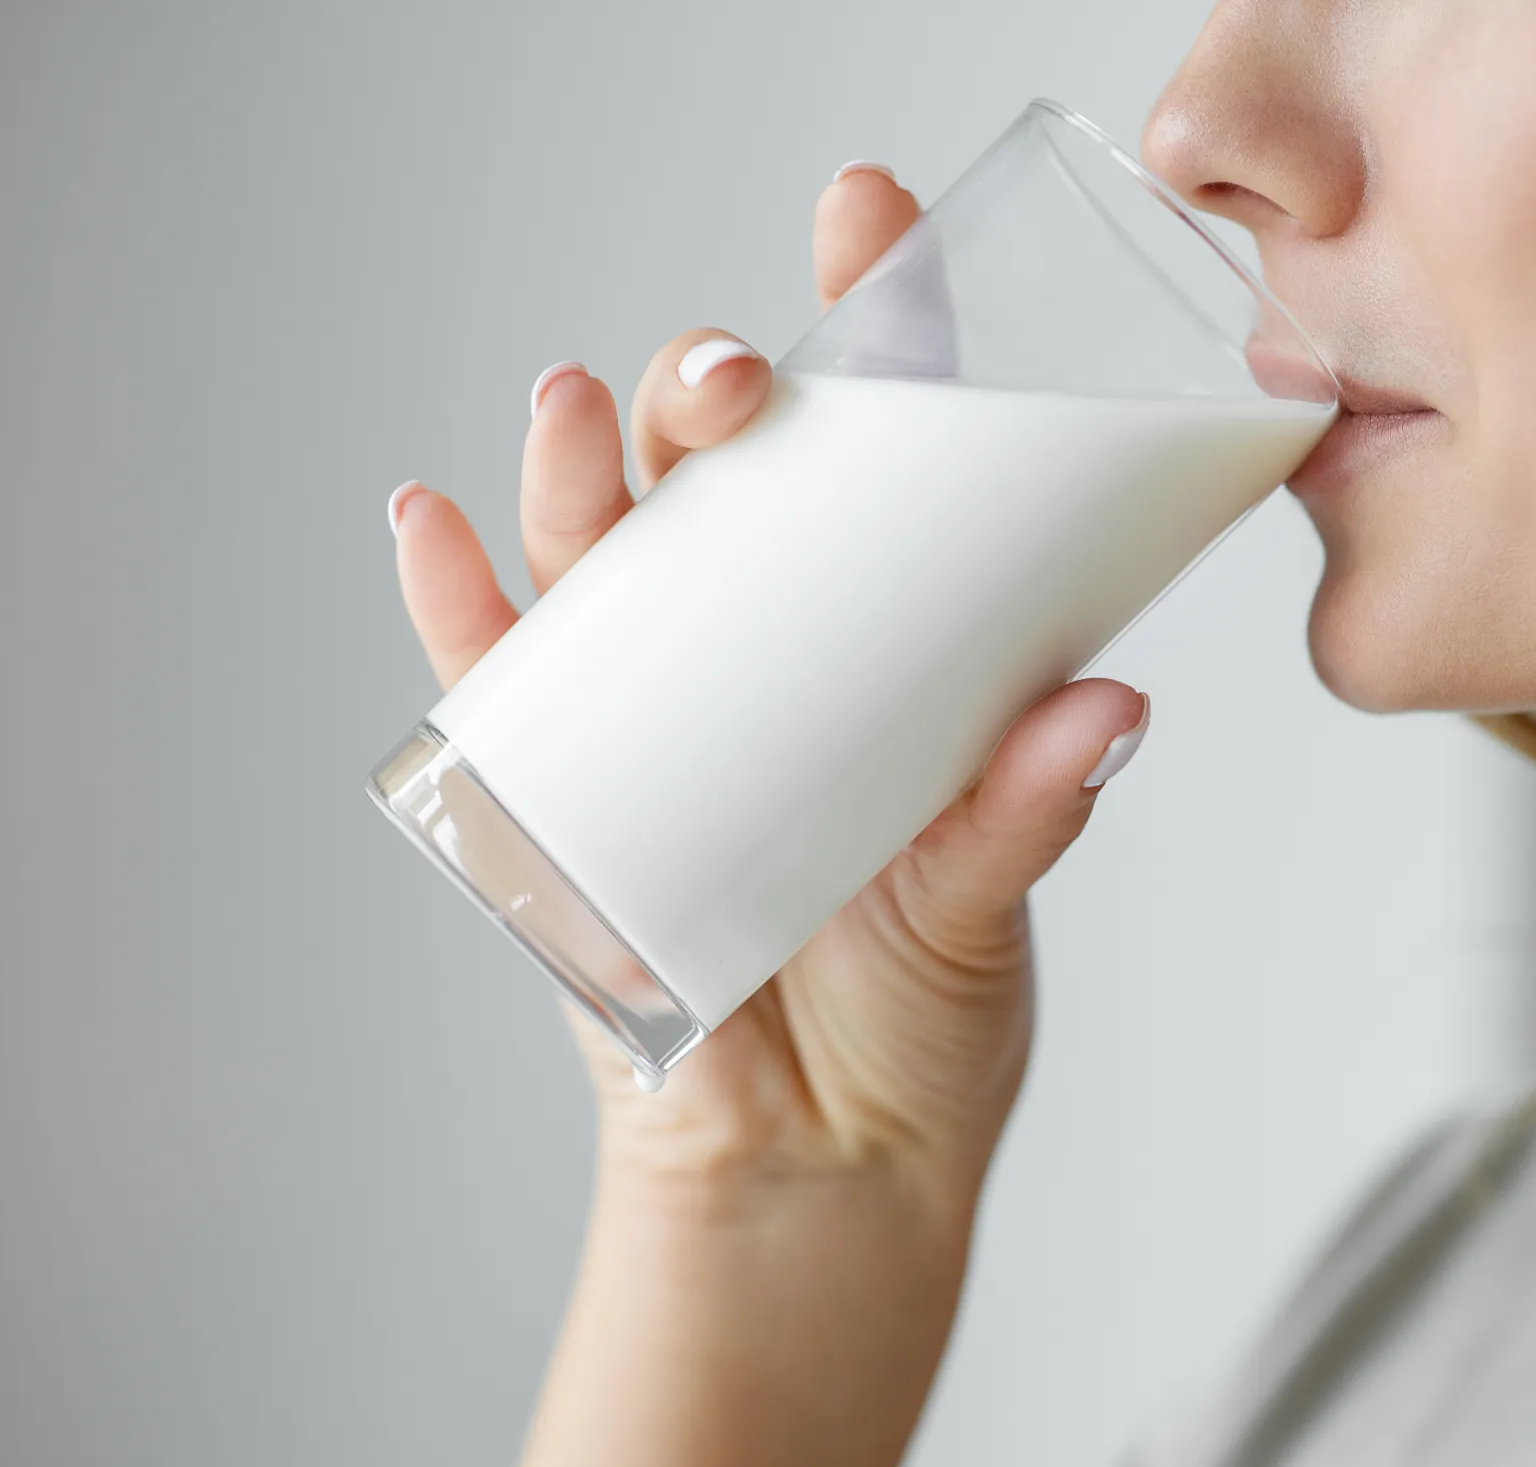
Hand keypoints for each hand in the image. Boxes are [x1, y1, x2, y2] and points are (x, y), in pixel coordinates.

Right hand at [390, 166, 1150, 1208]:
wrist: (823, 1169)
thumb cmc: (917, 1021)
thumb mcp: (984, 900)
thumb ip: (1028, 809)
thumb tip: (1107, 708)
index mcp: (876, 651)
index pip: (868, 458)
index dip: (865, 332)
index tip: (874, 229)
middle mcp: (760, 658)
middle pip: (710, 483)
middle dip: (706, 397)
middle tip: (736, 377)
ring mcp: (652, 720)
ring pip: (594, 558)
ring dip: (571, 471)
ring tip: (575, 408)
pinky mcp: (557, 806)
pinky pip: (494, 691)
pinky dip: (454, 609)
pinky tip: (427, 524)